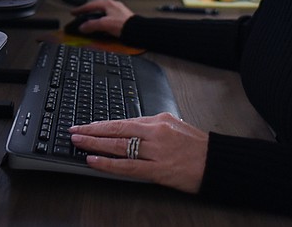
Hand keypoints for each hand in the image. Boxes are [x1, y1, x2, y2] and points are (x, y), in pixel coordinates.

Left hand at [69, 113, 208, 192]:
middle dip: (91, 131)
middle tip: (73, 131)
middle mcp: (155, 133)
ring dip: (95, 145)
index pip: (122, 121)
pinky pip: (128, 167)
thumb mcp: (174, 126)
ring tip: (78, 143)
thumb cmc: (197, 146)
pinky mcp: (158, 170)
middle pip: (116, 130)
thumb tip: (130, 130)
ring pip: (119, 146)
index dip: (100, 124)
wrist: (217, 162)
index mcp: (158, 121)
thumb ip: (151, 127)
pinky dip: (108, 164)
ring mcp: (156, 151)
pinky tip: (94, 162)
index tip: (84, 125)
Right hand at [71, 0, 133, 36]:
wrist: (138, 30)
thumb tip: (82, 27)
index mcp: (107, 3)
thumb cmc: (125, 24)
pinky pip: (107, 17)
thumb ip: (91, 25)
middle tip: (80, 14)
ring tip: (89, 20)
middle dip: (87, 10)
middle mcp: (113, 5)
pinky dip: (101, 20)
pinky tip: (102, 25)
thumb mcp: (104, 24)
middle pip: (96, 6)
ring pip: (102, 11)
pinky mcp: (121, 18)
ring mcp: (117, 11)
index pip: (90, 5)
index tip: (73, 12)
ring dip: (95, 15)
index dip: (80, 9)